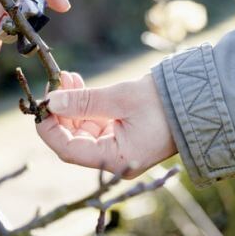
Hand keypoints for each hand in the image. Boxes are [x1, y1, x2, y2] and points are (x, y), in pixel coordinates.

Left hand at [37, 72, 176, 178]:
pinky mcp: (119, 132)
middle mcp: (112, 157)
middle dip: (60, 110)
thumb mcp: (120, 99)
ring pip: (81, 127)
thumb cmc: (161, 102)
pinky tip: (77, 82)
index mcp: (114, 159)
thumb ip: (84, 101)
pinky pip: (93, 120)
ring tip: (67, 76)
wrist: (194, 99)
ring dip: (71, 102)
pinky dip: (84, 102)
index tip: (40, 105)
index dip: (49, 128)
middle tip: (55, 82)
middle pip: (73, 138)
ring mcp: (116, 145)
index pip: (69, 151)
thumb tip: (52, 101)